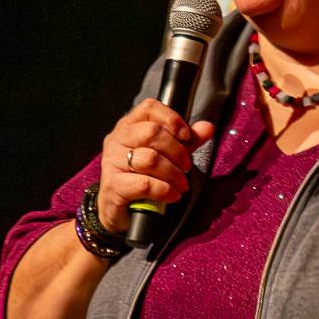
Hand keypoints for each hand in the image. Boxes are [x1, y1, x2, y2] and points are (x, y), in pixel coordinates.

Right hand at [96, 98, 215, 233]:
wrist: (119, 210)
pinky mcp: (113, 186)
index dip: (171, 118)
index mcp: (129, 126)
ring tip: (181, 184)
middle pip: (152, 132)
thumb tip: (207, 127)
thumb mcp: (167, 155)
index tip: (186, 136)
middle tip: (186, 166)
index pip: (149, 107)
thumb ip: (186, 141)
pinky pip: (144, 184)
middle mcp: (117, 139)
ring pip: (150, 159)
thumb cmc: (141, 177)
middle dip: (177, 150)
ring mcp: (112, 162)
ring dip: (173, 174)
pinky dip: (164, 190)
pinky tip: (172, 195)